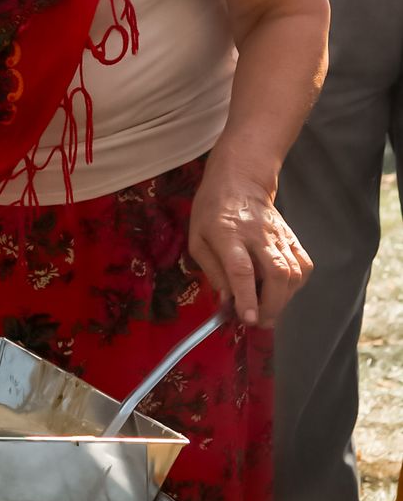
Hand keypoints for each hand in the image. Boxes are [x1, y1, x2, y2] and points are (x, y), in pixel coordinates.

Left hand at [188, 157, 311, 326]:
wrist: (239, 180)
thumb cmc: (212, 209)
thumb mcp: (197, 237)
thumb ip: (212, 270)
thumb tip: (228, 299)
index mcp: (227, 233)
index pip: (241, 269)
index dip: (247, 296)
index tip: (249, 318)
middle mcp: (257, 234)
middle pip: (276, 273)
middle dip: (272, 305)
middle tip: (260, 320)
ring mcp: (278, 235)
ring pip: (294, 272)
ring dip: (284, 299)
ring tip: (268, 309)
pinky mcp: (292, 237)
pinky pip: (304, 265)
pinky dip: (297, 285)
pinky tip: (283, 291)